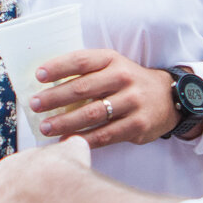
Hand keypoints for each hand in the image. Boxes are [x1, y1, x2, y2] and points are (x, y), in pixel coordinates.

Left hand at [30, 50, 180, 147]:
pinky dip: (84, 140)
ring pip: (92, 114)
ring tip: (45, 127)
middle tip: (34, 105)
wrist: (168, 98)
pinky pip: (105, 135)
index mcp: (112, 60)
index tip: (38, 75)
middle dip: (55, 98)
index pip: (81, 60)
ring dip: (65, 122)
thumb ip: (86, 73)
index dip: (58, 67)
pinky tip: (66, 142)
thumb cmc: (127, 82)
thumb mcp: (112, 67)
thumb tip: (46, 85)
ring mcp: (132, 102)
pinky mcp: (137, 125)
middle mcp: (123, 78)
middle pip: (83, 88)